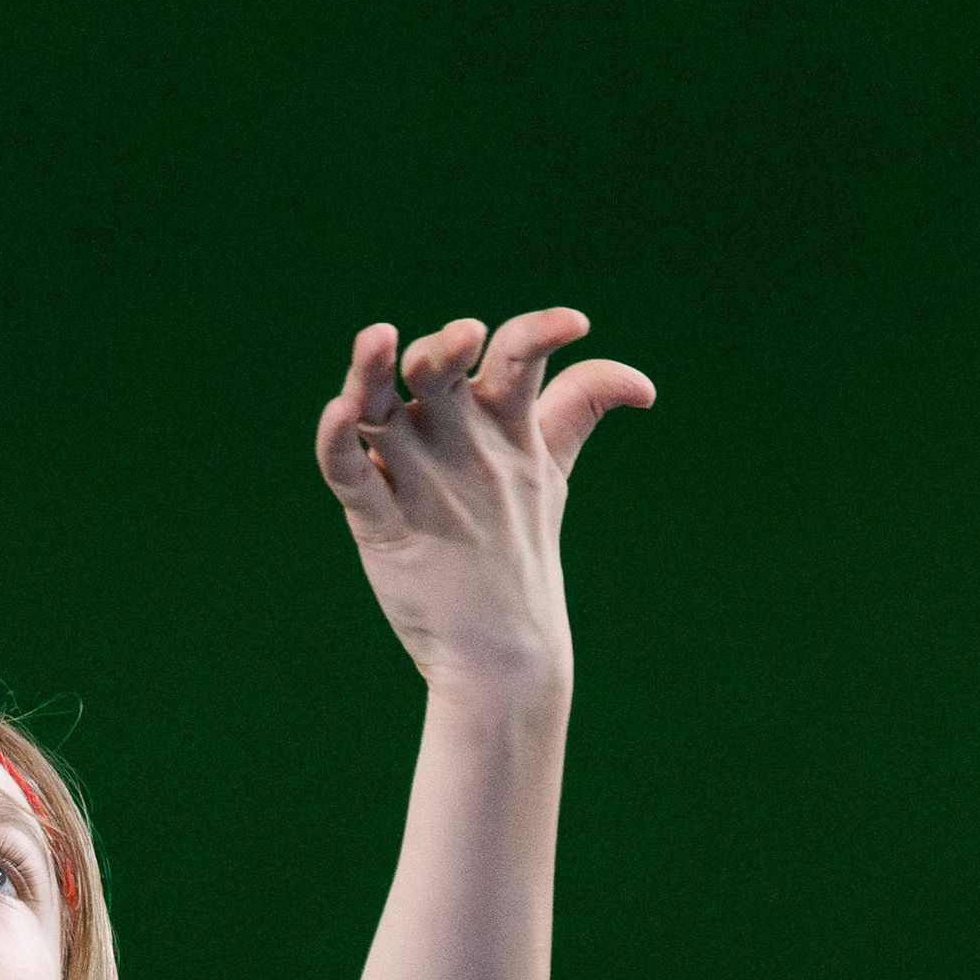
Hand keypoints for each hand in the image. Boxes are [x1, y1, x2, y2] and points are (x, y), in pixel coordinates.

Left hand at [314, 307, 653, 694]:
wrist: (501, 653)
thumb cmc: (522, 551)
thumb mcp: (553, 472)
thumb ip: (581, 409)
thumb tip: (642, 385)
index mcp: (504, 428)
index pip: (520, 358)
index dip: (542, 328)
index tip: (576, 325)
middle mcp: (459, 447)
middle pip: (441, 374)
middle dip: (444, 347)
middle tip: (463, 339)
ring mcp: (418, 485)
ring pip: (383, 410)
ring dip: (374, 372)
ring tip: (379, 339)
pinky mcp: (380, 525)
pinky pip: (349, 473)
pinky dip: (337, 441)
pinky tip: (337, 412)